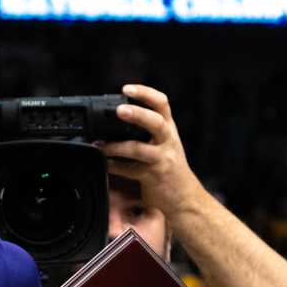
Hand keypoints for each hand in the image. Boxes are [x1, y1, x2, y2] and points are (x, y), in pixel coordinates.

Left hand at [95, 83, 205, 220]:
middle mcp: (168, 141)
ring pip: (140, 149)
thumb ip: (147, 130)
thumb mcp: (164, 143)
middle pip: (156, 122)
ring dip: (117, 146)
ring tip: (101, 145)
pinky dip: (114, 166)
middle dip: (138, 114)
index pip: (161, 104)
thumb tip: (117, 116)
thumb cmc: (170, 167)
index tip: (127, 89)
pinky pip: (130, 170)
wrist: (185, 198)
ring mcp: (162, 159)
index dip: (145, 93)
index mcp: (169, 129)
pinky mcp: (154, 177)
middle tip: (119, 110)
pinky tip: (104, 162)